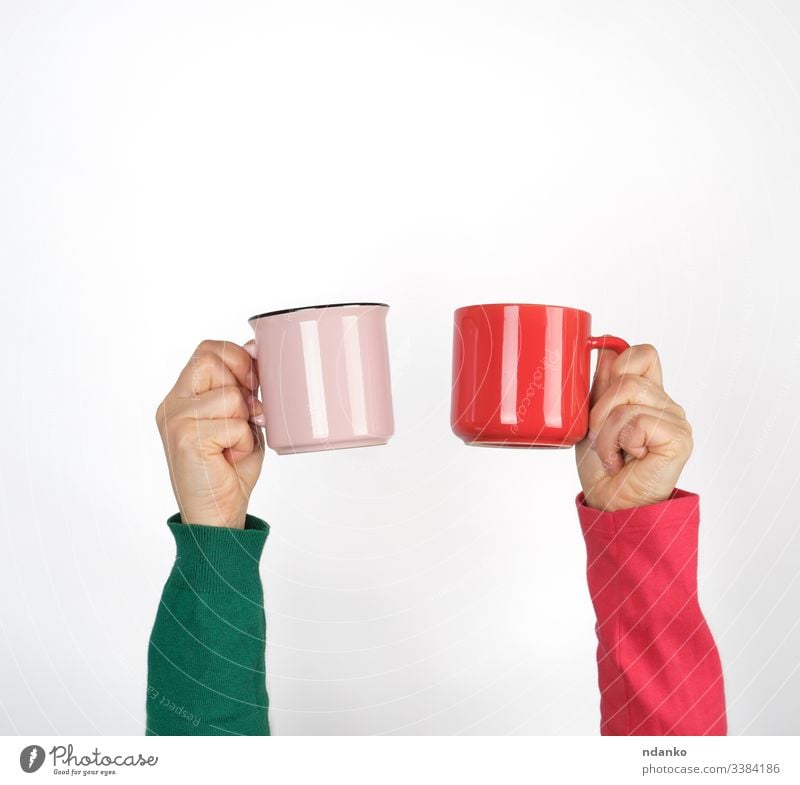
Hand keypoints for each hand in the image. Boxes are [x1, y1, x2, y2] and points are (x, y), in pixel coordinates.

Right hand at [155, 339, 264, 528]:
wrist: (217, 516)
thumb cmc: (230, 470)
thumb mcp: (241, 420)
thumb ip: (243, 387)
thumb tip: (255, 347)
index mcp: (182, 396)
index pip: (207, 350)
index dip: (236, 360)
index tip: (250, 386)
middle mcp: (173, 404)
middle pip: (213, 360)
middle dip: (241, 389)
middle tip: (242, 421)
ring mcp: (175, 420)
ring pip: (230, 395)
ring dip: (244, 422)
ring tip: (233, 445)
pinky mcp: (185, 438)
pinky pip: (233, 423)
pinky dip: (243, 442)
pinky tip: (229, 458)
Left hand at [575, 344, 692, 511]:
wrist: (609, 504)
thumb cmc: (601, 467)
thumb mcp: (591, 418)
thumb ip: (600, 385)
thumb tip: (605, 348)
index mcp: (648, 396)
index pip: (644, 354)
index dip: (619, 363)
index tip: (600, 390)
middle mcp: (666, 405)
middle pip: (628, 374)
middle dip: (600, 407)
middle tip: (600, 436)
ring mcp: (675, 420)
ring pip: (627, 396)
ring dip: (606, 429)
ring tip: (613, 451)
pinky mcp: (679, 437)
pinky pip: (637, 421)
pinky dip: (619, 441)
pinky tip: (626, 459)